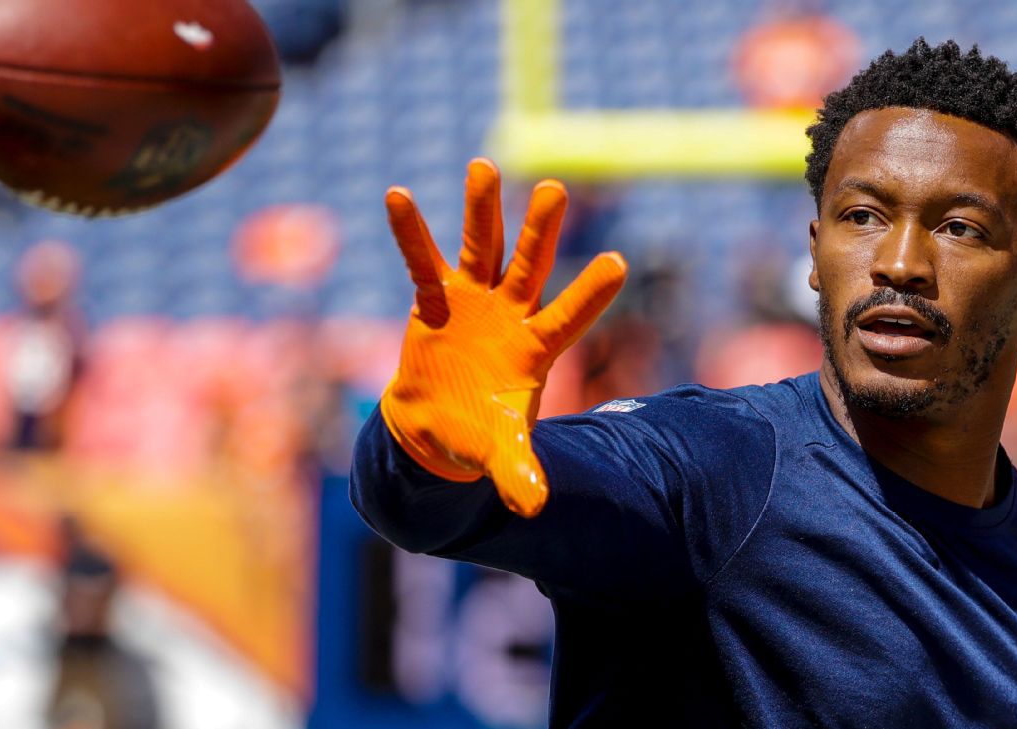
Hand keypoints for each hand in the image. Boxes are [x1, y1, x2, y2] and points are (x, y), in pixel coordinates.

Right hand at [380, 158, 626, 516]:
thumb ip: (519, 474)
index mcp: (536, 349)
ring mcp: (474, 302)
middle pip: (528, 266)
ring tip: (484, 165)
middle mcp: (511, 314)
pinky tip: (397, 195)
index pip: (569, 316)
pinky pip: (421, 262)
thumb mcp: (500, 455)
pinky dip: (410, 233)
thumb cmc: (479, 434)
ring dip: (481, 210)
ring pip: (481, 248)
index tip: (619, 261)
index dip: (590, 293)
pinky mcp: (435, 301)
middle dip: (540, 230)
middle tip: (556, 188)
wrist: (438, 427)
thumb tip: (534, 508)